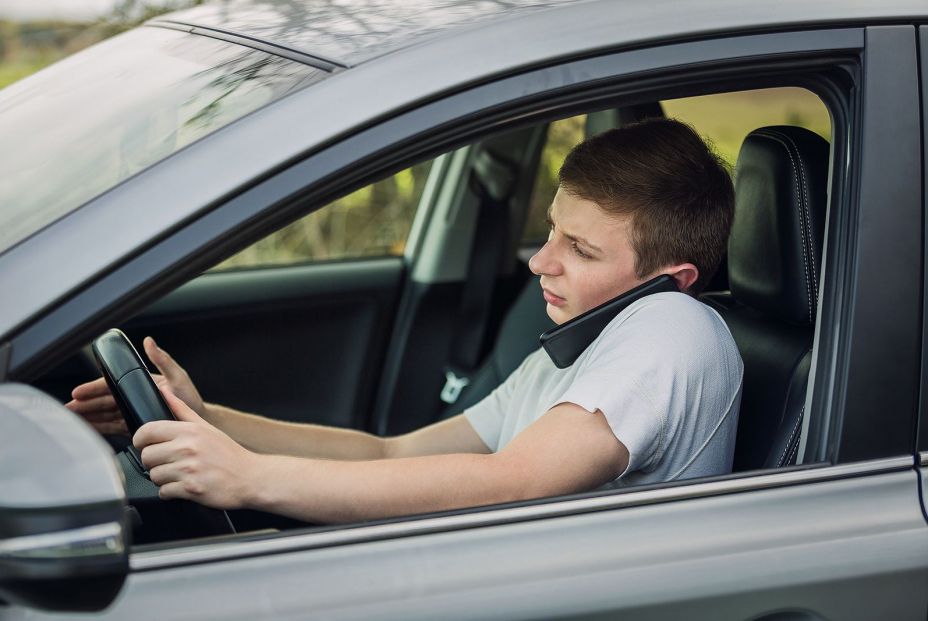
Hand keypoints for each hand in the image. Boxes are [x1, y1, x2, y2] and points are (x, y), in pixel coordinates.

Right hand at [66, 336, 204, 434]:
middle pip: (104, 401)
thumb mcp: (178, 376)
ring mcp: (134, 411)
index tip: (78, 393)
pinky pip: (114, 426)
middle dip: (85, 404)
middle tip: (69, 409)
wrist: (198, 420)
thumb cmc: (190, 398)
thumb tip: (149, 342)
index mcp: (141, 383)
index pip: (111, 385)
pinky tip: (90, 430)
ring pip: (106, 414)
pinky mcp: (136, 424)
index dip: (93, 389)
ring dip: (89, 417)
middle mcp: (135, 396)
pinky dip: (101, 428)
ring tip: (74, 422)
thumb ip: (162, 360)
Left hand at [134, 387, 261, 508]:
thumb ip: (181, 409)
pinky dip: (170, 492)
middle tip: (167, 462)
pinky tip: (184, 485)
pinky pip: (163, 492)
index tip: (146, 445)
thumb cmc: (229, 454)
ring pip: (154, 475)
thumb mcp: (206, 427)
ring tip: (179, 474)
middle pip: (146, 456)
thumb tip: (164, 391)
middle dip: (153, 462)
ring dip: (163, 478)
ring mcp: (189, 469)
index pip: (147, 431)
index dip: (141, 440)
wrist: (250, 477)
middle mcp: (187, 448)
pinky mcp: (190, 489)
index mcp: (189, 431)